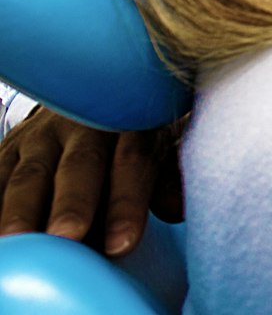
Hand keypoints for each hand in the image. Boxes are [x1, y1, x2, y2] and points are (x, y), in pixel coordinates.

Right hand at [0, 107, 183, 256]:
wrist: (86, 100)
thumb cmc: (129, 136)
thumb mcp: (157, 148)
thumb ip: (169, 179)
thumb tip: (180, 208)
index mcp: (129, 123)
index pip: (133, 161)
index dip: (127, 203)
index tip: (123, 243)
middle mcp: (82, 125)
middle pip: (79, 165)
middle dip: (73, 202)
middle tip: (68, 235)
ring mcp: (39, 138)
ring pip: (29, 174)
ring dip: (22, 209)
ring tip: (19, 241)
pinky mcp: (8, 152)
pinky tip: (0, 233)